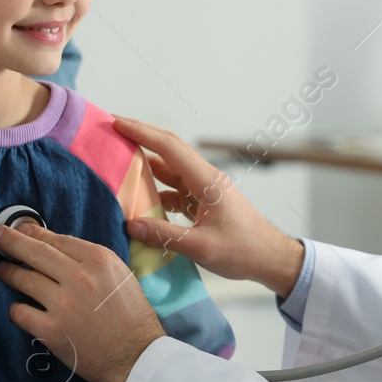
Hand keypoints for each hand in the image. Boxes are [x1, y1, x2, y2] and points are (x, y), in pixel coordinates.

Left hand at [0, 223, 166, 381]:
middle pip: (35, 251)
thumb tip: (57, 249)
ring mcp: (63, 304)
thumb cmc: (132, 317)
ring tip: (1, 270)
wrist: (137, 357)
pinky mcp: (51, 330)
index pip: (57, 239)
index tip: (22, 229)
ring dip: (7, 272)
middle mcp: (79, 277)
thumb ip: (91, 261)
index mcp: (99, 260)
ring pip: (23, 279)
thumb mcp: (119, 276)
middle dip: (10, 240)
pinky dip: (16, 309)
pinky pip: (20, 312)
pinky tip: (18, 309)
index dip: (35, 232)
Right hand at [113, 116, 304, 297]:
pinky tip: (138, 196)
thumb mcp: (203, 248)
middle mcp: (205, 179)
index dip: (142, 133)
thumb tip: (131, 225)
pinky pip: (174, 188)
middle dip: (140, 136)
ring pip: (170, 169)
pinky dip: (155, 189)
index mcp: (207, 181)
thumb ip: (166, 236)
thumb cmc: (244, 251)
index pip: (170, 148)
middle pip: (168, 150)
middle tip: (111, 128)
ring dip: (145, 163)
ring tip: (117, 159)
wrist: (271, 258)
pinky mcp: (202, 202)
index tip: (117, 123)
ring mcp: (204, 189)